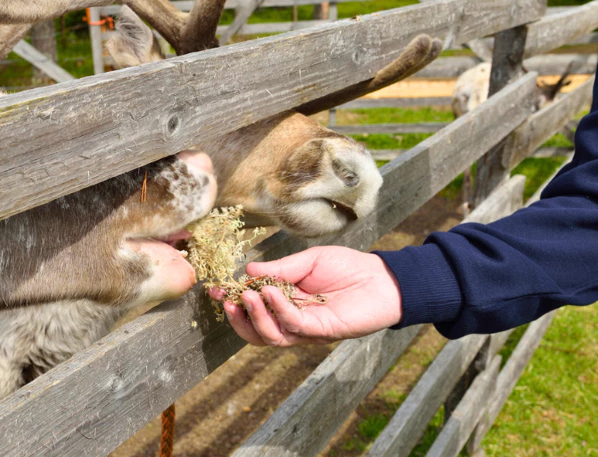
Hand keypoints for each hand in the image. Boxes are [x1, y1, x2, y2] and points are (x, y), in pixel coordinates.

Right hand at [208, 246, 403, 346]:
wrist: (383, 279)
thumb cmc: (348, 267)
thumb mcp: (308, 261)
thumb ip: (280, 268)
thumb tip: (248, 271)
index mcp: (286, 304)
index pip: (253, 310)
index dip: (233, 302)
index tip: (214, 290)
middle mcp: (293, 321)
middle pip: (257, 332)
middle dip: (238, 318)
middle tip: (226, 300)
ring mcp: (307, 330)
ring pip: (271, 336)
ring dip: (255, 316)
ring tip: (246, 295)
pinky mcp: (322, 331)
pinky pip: (294, 325)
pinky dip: (279, 309)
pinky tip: (270, 291)